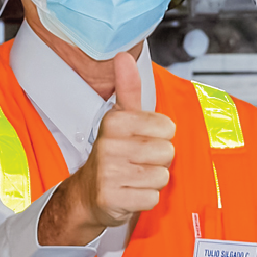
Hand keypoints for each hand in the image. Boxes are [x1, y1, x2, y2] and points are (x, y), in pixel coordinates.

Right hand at [39, 52, 177, 247]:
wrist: (89, 193)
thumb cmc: (113, 154)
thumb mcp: (120, 118)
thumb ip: (128, 88)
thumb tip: (123, 56)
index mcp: (114, 122)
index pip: (166, 127)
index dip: (161, 136)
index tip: (143, 140)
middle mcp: (108, 145)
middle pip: (167, 152)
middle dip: (159, 160)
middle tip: (139, 162)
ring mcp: (108, 173)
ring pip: (161, 176)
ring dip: (153, 180)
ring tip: (135, 177)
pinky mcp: (111, 199)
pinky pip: (152, 198)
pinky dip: (146, 199)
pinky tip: (130, 193)